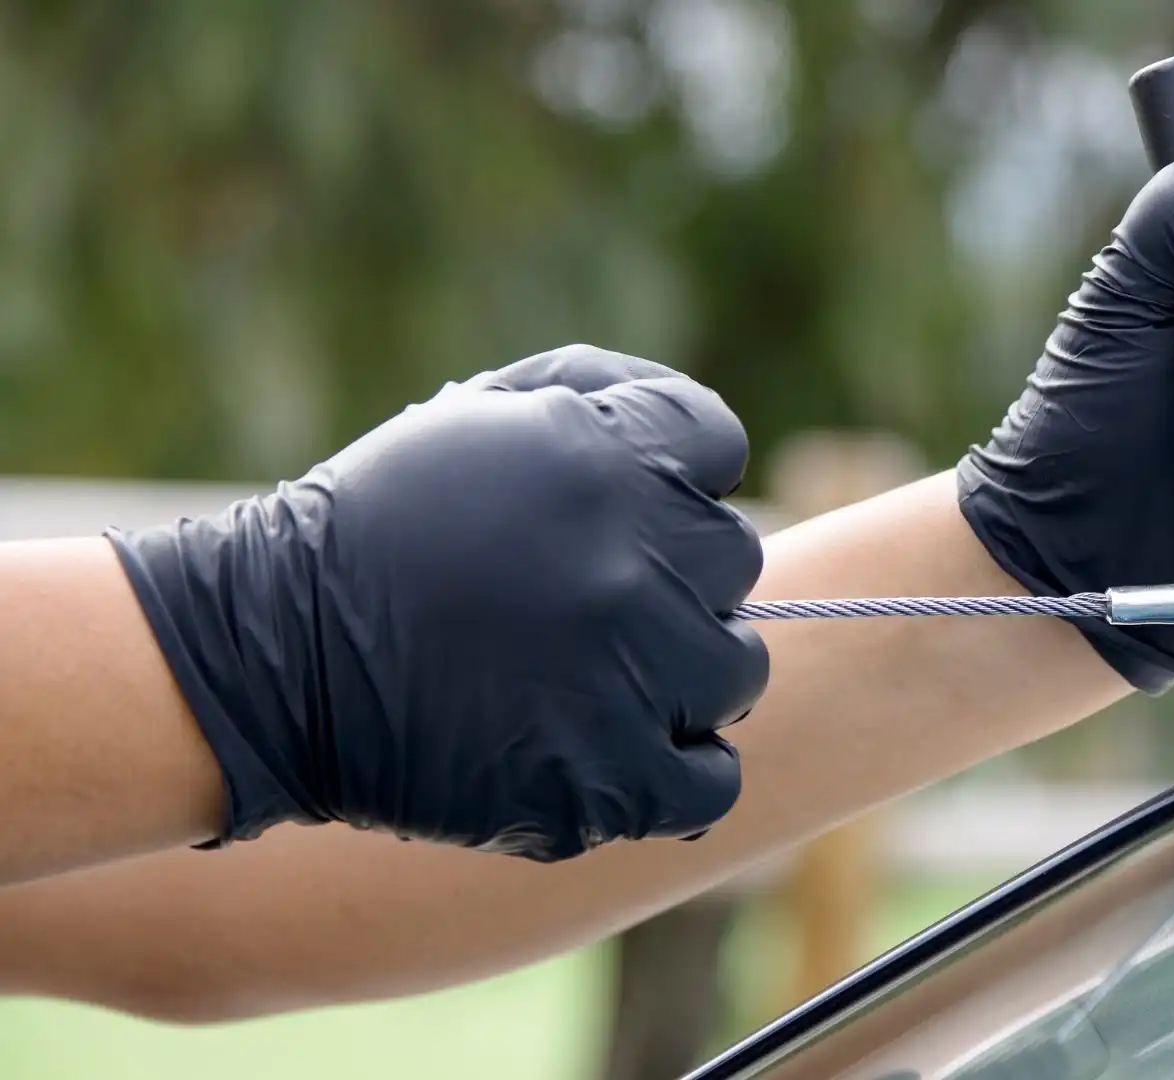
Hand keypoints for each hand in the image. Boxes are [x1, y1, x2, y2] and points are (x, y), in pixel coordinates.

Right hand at [109, 345, 768, 860]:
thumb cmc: (380, 525)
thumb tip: (696, 435)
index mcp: (610, 456)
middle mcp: (638, 560)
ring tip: (600, 676)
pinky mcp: (609, 779)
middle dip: (673, 573)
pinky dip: (682, 772)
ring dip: (684, 672)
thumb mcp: (475, 413)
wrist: (275, 657)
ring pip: (735, 670)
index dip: (672, 477)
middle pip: (731, 560)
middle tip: (593, 599)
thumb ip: (597, 392)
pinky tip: (623, 751)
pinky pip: (712, 779)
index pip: (716, 446)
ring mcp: (632, 676)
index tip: (615, 511)